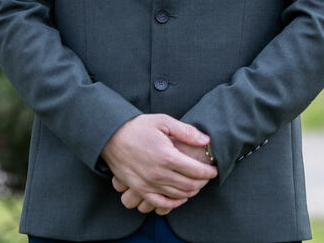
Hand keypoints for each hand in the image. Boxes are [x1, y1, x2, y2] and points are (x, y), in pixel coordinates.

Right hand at [101, 114, 217, 211]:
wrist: (110, 136)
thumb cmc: (136, 127)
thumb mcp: (163, 121)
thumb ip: (186, 131)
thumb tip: (206, 140)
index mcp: (167, 156)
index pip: (196, 171)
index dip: (209, 172)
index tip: (214, 169)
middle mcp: (159, 173)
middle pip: (190, 185)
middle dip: (203, 182)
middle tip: (207, 176)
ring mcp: (149, 184)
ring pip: (178, 195)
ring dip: (192, 191)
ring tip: (196, 184)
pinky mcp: (140, 189)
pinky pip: (161, 203)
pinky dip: (174, 202)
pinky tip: (181, 197)